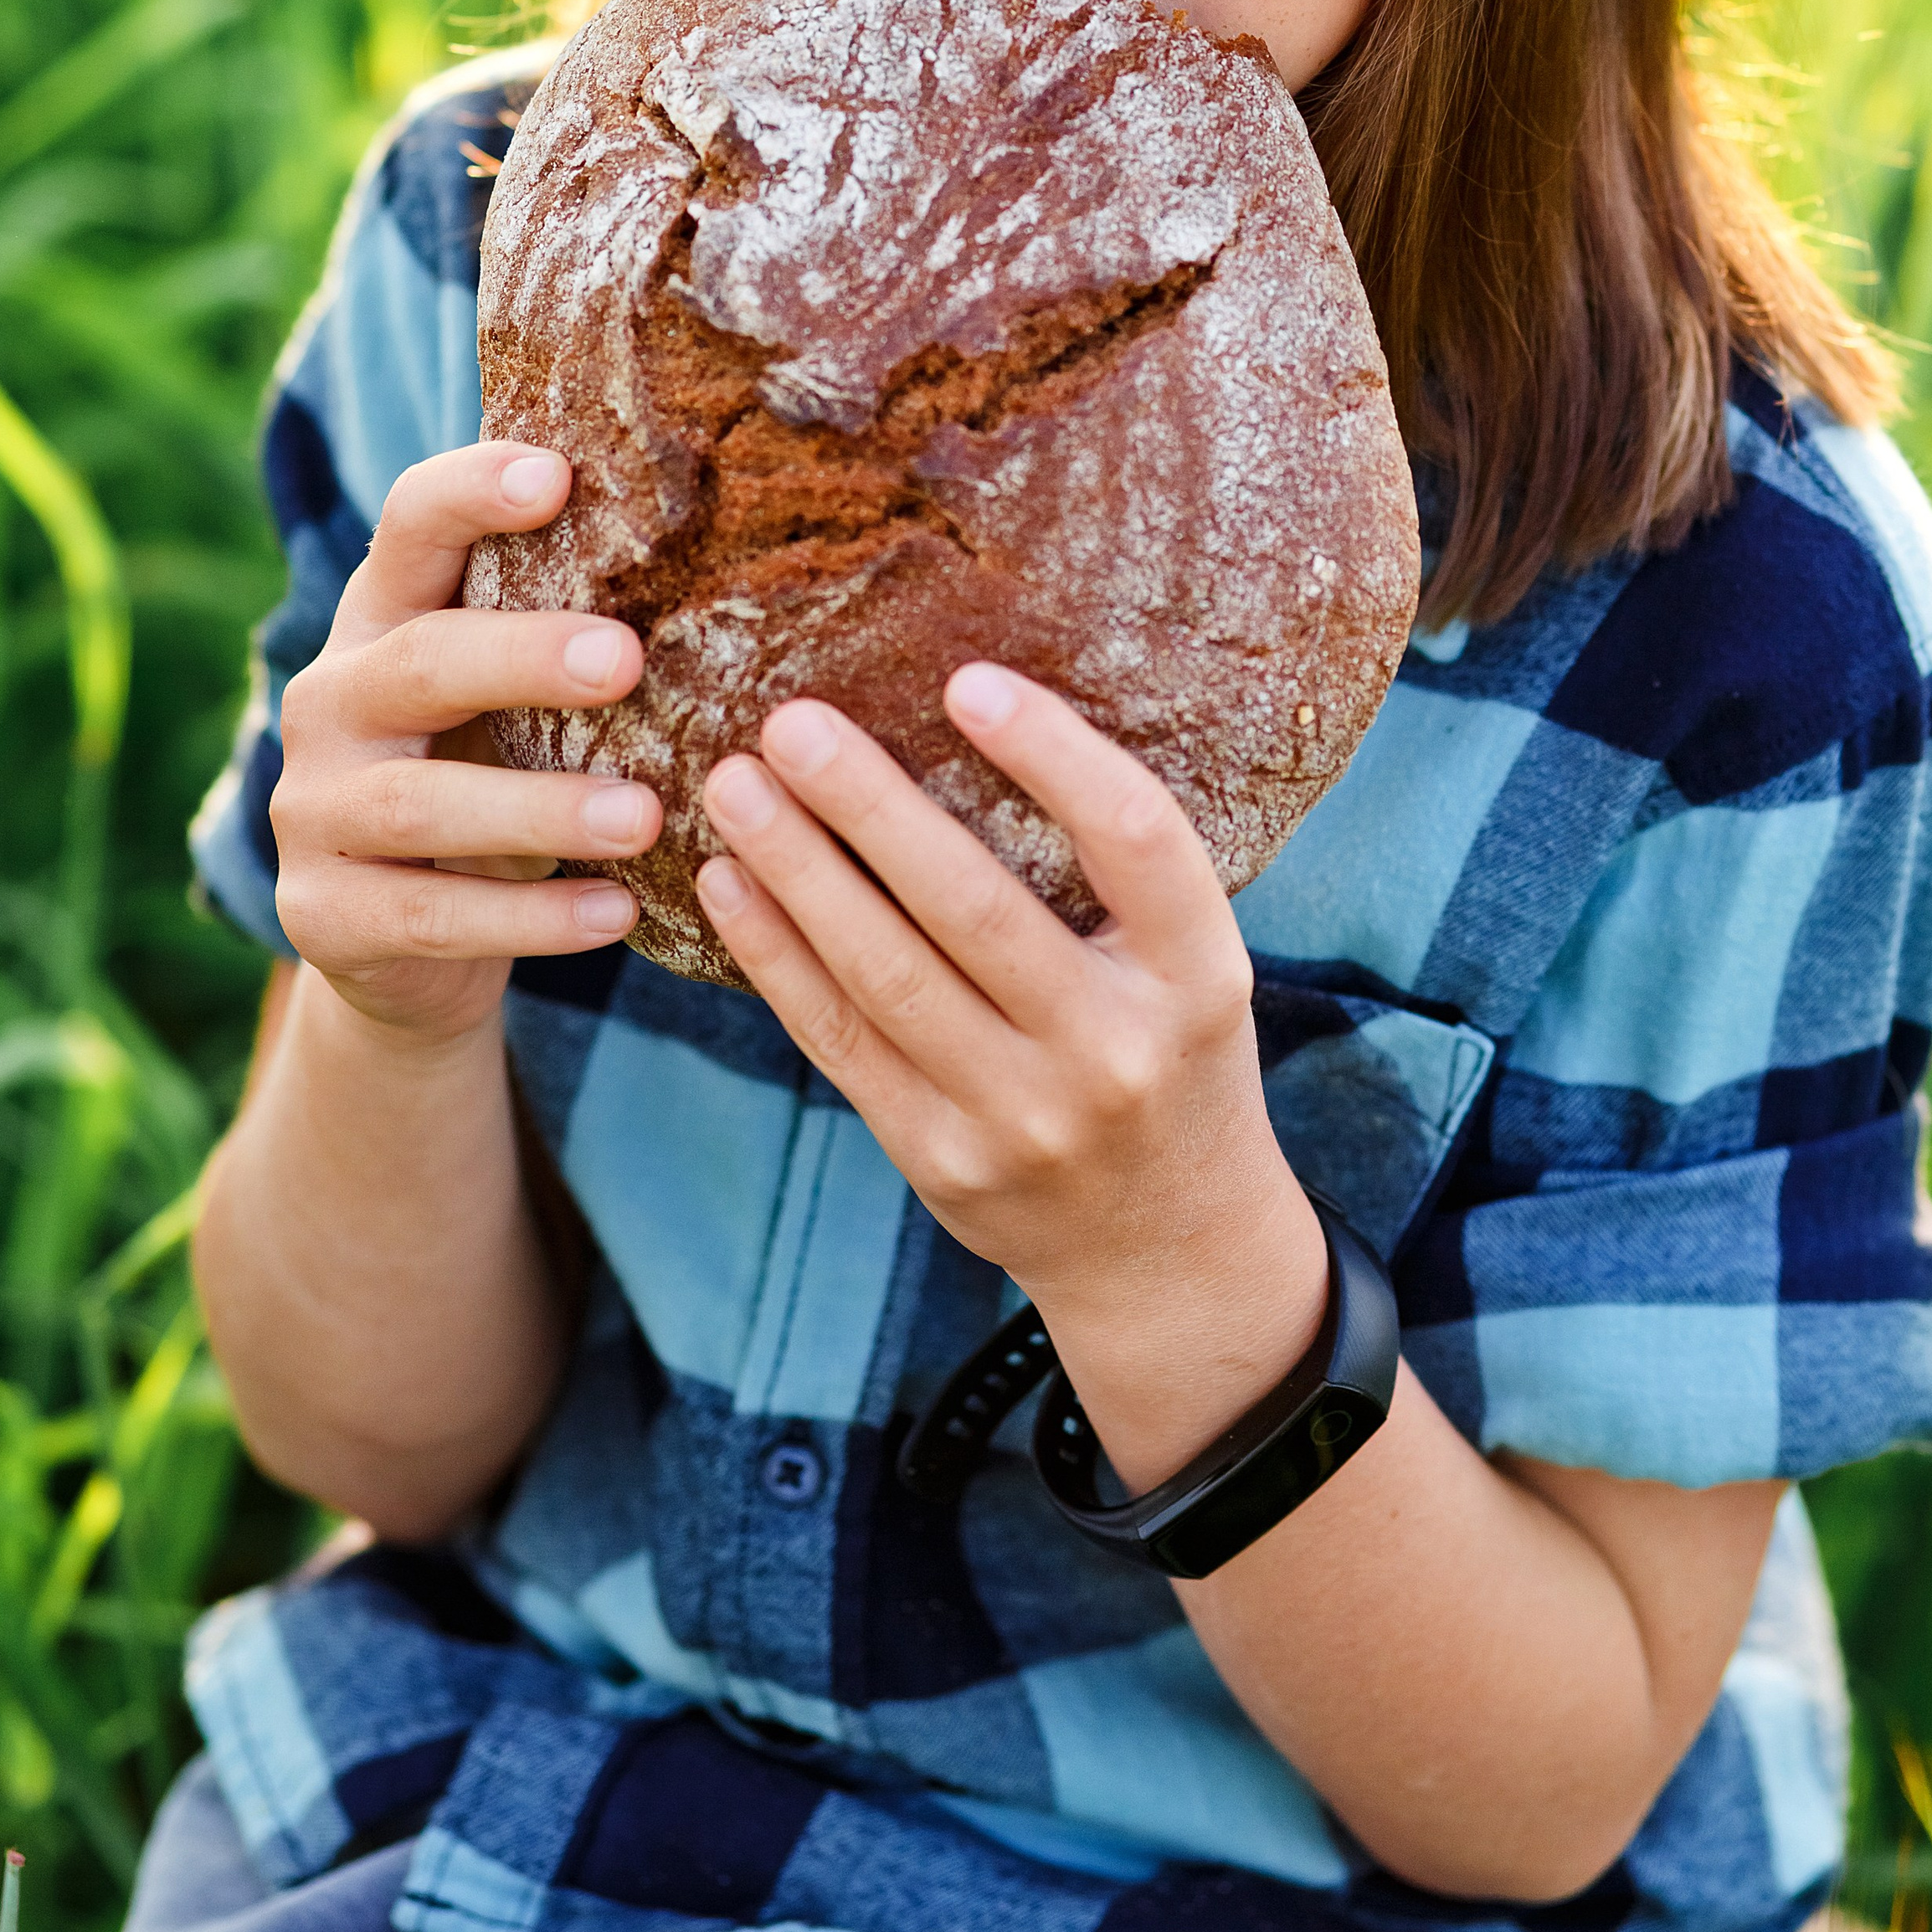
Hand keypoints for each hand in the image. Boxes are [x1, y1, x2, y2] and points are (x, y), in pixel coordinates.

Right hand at [270, 443, 650, 1045]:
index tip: (557, 475)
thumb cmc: (489, 774)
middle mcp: (331, 699)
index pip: (408, 527)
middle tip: (629, 659)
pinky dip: (530, 918)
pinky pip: (430, 917)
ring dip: (541, 808)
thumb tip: (740, 559)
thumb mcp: (512, 699)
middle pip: (419, 662)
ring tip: (646, 817)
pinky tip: (617, 915)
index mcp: (383, 618)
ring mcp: (313, 810)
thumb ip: (574, 633)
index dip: (470, 493)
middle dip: (523, 657)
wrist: (398, 942)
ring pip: (421, 805)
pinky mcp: (325, 915)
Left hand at [694, 669, 1326, 1485]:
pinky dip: (778, 956)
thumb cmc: (1171, 1057)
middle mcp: (1115, 1050)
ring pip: (887, 975)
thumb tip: (973, 711)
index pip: (1135, 840)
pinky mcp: (940, 1160)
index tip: (967, 680)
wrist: (1169, 1251)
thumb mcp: (1190, 968)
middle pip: (976, 908)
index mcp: (1199, 976)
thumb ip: (1112, 877)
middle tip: (792, 722)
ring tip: (734, 787)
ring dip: (799, 871)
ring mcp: (1023, 1117)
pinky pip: (840, 1041)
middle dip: (871, 808)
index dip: (1054, 754)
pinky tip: (732, 884)